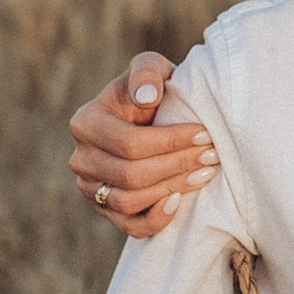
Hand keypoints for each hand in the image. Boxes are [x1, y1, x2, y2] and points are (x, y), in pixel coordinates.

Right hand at [68, 58, 216, 237]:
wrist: (150, 117)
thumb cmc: (152, 90)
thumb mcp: (150, 68)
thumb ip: (146, 72)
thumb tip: (147, 96)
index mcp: (86, 122)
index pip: (130, 144)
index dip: (170, 142)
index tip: (204, 134)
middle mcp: (81, 158)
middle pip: (130, 175)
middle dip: (177, 165)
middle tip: (212, 155)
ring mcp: (90, 187)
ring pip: (128, 201)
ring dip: (171, 189)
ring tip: (204, 173)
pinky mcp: (105, 209)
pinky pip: (128, 225)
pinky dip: (154, 219)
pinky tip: (178, 201)